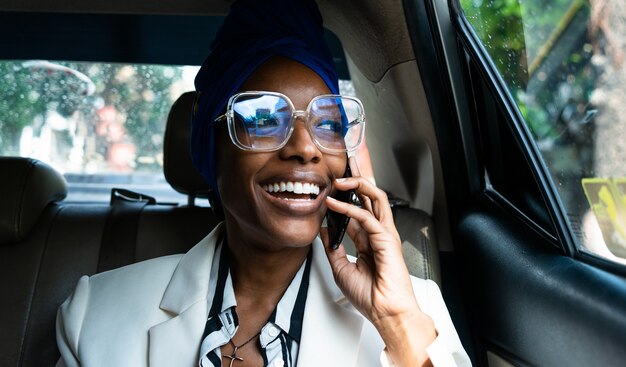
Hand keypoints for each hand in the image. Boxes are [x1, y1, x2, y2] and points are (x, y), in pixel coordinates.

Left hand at [322, 172, 436, 366]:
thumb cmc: (370, 297)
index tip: (334, 185)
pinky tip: (335, 203)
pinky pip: (367, 217)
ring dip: (357, 185)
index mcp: (370, 241)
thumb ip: (333, 247)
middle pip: (370, 197)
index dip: (347, 195)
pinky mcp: (387, 239)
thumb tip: (323, 230)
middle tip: (345, 164)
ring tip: (338, 179)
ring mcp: (385, 235)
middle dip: (359, 178)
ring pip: (375, 199)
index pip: (359, 210)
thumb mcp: (341, 269)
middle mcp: (378, 234)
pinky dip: (350, 208)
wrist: (385, 313)